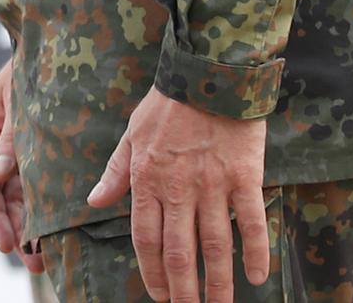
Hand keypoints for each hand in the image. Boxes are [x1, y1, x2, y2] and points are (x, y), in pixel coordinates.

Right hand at [0, 64, 42, 272]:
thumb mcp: (14, 93)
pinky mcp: (37, 148)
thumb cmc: (26, 60)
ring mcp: (17, 149)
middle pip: (0, 197)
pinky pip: (36, 183)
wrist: (49, 36)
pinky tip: (59, 226)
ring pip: (19, 195)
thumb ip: (7, 134)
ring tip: (47, 256)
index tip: (8, 244)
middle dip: (15, 231)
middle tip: (36, 263)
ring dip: (30, 224)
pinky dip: (43, 206)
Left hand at [88, 88, 268, 302]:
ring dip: (217, 282)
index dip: (152, 270)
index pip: (146, 238)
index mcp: (148, 179)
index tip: (158, 294)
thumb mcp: (131, 134)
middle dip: (182, 288)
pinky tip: (258, 276)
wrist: (208, 73)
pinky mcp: (244, 176)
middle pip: (180, 250)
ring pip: (215, 245)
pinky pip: (251, 221)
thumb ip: (115, 172)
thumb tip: (94, 201)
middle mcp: (179, 188)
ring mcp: (213, 185)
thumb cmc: (167, 104)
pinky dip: (256, 250)